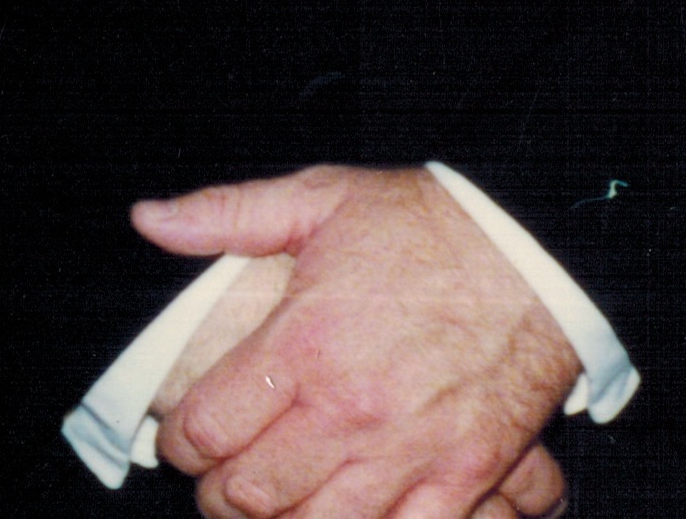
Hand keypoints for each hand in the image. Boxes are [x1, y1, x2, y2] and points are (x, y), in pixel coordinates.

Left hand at [132, 165, 579, 518]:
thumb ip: (226, 214)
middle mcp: (349, 408)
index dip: (179, 444)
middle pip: (249, 494)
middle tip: (218, 481)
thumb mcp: (319, 198)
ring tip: (271, 506)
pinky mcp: (462, 478)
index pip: (207, 429)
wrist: (537, 255)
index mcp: (303, 342)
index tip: (182, 439)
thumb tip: (148, 219)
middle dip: (217, 496)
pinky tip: (340, 516)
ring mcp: (408, 452)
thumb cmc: (425, 226)